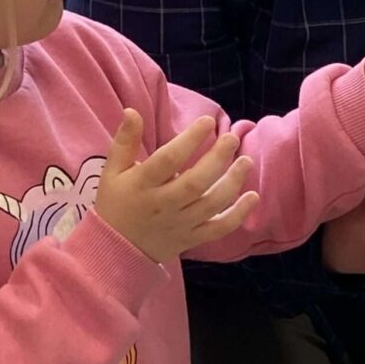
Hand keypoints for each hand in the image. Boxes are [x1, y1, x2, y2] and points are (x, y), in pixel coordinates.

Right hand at [95, 110, 258, 262]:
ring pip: (211, 204)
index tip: (207, 122)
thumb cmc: (115, 205)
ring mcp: (179, 224)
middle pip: (195, 182)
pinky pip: (218, 229)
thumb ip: (124, 142)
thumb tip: (132, 111)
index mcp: (142, 185)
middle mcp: (163, 205)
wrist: (114, 252)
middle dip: (217, 159)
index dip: (190, 140)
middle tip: (231, 138)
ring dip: (233, 182)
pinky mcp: (191, 239)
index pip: (168, 160)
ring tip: (246, 162)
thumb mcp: (112, 172)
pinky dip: (238, 215)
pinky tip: (252, 197)